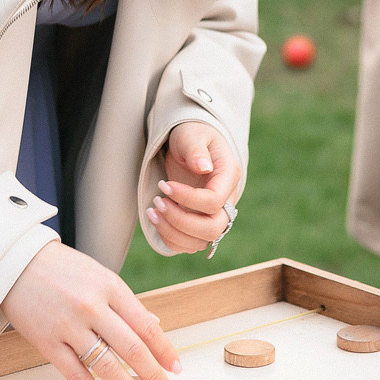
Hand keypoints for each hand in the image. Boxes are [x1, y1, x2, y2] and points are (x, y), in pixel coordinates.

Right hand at [1, 239, 180, 379]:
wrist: (15, 263)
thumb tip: (153, 325)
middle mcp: (93, 307)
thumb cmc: (62, 269)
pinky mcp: (47, 342)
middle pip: (132, 349)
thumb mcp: (100, 276)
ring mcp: (69, 326)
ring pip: (107, 366)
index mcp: (111, 287)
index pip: (146, 326)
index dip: (164, 351)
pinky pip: (76, 375)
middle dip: (153, 376)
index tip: (175, 369)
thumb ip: (125, 303)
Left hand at [147, 120, 242, 254]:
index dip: (188, 199)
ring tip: (151, 211)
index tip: (164, 186)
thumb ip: (196, 150)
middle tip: (157, 202)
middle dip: (180, 221)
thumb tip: (203, 167)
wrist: (190, 143)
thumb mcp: (192, 135)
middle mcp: (226, 201)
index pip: (214, 201)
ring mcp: (214, 215)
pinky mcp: (199, 223)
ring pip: (200, 241)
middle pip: (212, 228)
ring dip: (172, 232)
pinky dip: (170, 238)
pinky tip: (155, 220)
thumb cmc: (192, 135)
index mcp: (228, 177)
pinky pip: (188, 244)